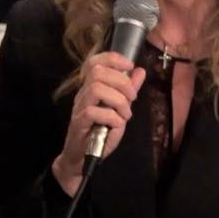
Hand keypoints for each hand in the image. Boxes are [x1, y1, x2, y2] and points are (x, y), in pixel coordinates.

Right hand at [51, 52, 145, 195]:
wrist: (82, 158)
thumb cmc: (100, 133)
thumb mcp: (119, 109)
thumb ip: (128, 91)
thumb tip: (140, 71)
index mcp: (91, 87)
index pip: (95, 62)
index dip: (113, 58)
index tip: (130, 65)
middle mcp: (83, 94)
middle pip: (97, 71)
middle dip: (121, 81)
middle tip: (133, 97)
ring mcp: (79, 107)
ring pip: (96, 88)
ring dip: (118, 100)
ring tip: (126, 114)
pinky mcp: (79, 123)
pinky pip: (94, 112)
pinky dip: (112, 117)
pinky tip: (117, 125)